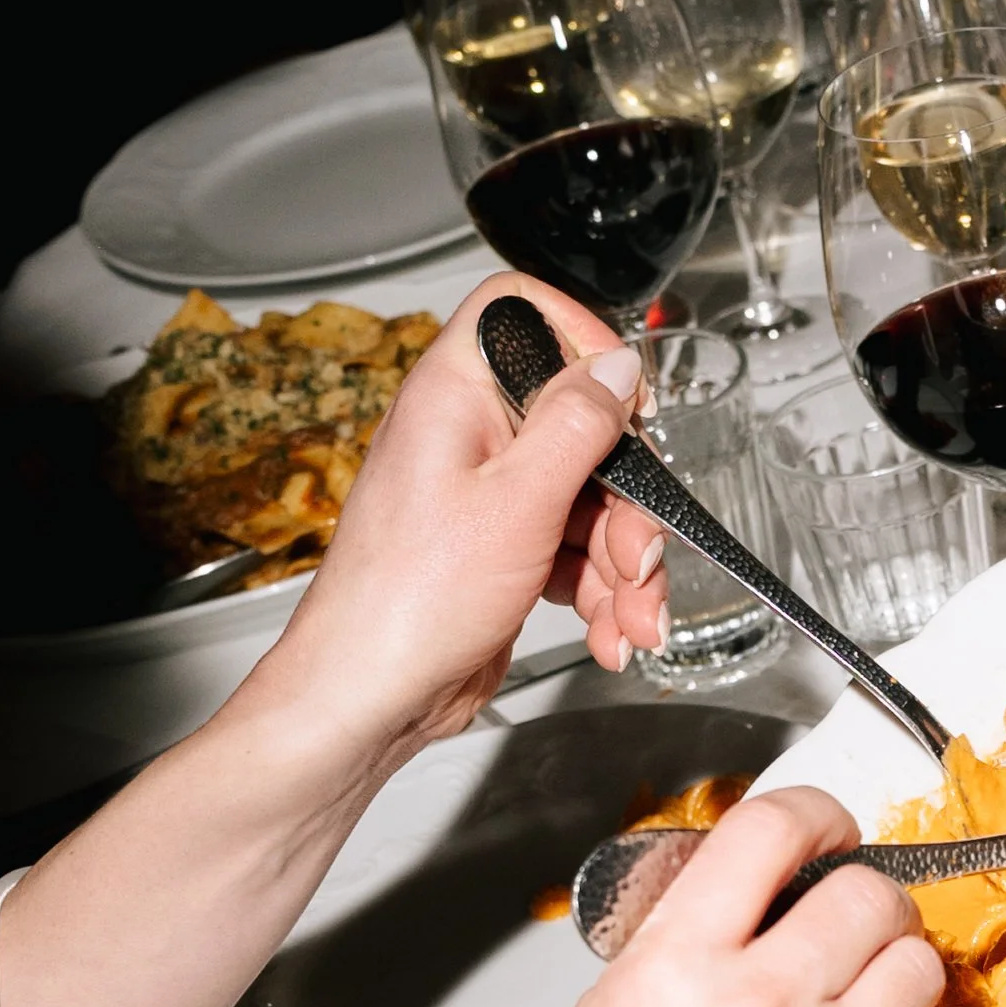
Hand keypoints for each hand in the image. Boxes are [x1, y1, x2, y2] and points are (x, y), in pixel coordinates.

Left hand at [251, 272, 672, 774]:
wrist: (371, 694)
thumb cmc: (408, 601)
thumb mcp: (516, 502)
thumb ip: (576, 424)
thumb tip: (616, 366)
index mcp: (454, 395)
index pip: (522, 312)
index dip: (583, 341)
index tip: (624, 403)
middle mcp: (469, 436)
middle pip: (582, 426)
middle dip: (627, 501)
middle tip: (633, 553)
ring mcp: (486, 495)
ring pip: (590, 498)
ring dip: (624, 564)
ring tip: (626, 614)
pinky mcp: (503, 549)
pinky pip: (575, 549)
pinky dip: (601, 592)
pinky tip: (607, 630)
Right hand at [503, 788, 946, 1006]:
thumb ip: (672, 951)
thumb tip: (734, 893)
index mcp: (673, 976)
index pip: (770, 832)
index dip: (811, 813)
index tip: (823, 826)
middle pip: (867, 891)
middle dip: (860, 898)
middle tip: (845, 923)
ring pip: (917, 962)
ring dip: (892, 968)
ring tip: (854, 1002)